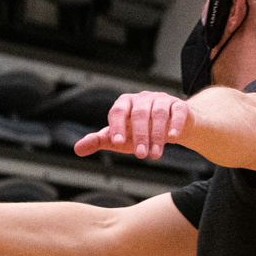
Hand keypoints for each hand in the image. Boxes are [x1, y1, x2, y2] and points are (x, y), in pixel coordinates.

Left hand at [73, 91, 192, 159]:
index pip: (118, 111)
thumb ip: (98, 141)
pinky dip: (174, 124)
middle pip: (139, 114)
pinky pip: (177, 111)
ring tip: (155, 155)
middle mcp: (142, 99)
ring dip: (157, 135)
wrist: (169, 129)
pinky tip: (172, 138)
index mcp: (125, 104)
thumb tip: (77, 149)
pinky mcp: (179, 106)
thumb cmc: (138, 133)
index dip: (117, 126)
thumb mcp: (118, 138)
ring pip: (158, 114)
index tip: (117, 142)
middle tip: (140, 156)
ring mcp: (161, 100)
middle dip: (140, 135)